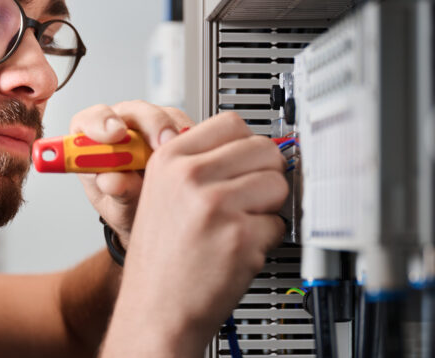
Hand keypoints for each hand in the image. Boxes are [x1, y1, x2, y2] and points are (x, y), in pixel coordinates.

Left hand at [69, 100, 193, 247]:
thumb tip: (111, 181)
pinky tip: (194, 157)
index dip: (101, 122)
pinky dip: (193, 141)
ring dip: (175, 134)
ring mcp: (150, 125)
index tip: (114, 134)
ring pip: (165, 115)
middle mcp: (122, 126)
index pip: (92, 119)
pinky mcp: (176, 129)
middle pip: (134, 111)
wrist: (149, 215)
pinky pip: (186, 127)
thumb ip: (114, 192)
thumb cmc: (125, 205)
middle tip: (161, 143)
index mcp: (94, 140)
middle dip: (151, 124)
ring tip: (182, 155)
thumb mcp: (116, 207)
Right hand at [101, 112, 288, 356]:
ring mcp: (216, 205)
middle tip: (249, 199)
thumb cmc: (162, 260)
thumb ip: (199, 165)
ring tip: (241, 226)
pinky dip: (266, 241)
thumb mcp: (162, 195)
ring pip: (278, 184)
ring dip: (269, 209)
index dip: (246, 146)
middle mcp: (191, 177)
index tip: (246, 162)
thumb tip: (250, 145)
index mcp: (169, 160)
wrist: (156, 311)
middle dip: (265, 175)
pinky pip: (279, 225)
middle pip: (263, 149)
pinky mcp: (240, 235)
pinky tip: (239, 251)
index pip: (232, 122)